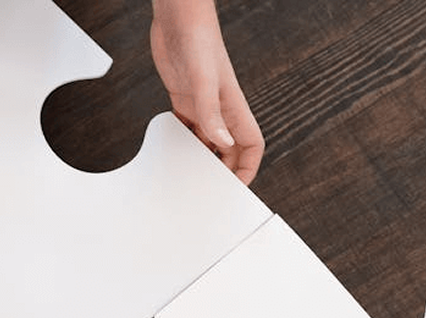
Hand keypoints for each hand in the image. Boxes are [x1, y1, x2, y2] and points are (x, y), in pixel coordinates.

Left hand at [150, 0, 263, 184]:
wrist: (179, 19)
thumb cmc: (198, 40)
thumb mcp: (204, 80)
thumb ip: (211, 113)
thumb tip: (221, 144)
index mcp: (234, 107)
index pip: (251, 145)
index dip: (248, 168)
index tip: (238, 188)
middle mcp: (221, 109)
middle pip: (230, 149)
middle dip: (224, 171)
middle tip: (210, 191)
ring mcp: (202, 104)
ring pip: (208, 142)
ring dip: (202, 159)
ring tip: (191, 177)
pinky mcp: (184, 99)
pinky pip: (188, 129)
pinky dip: (184, 142)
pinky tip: (173, 150)